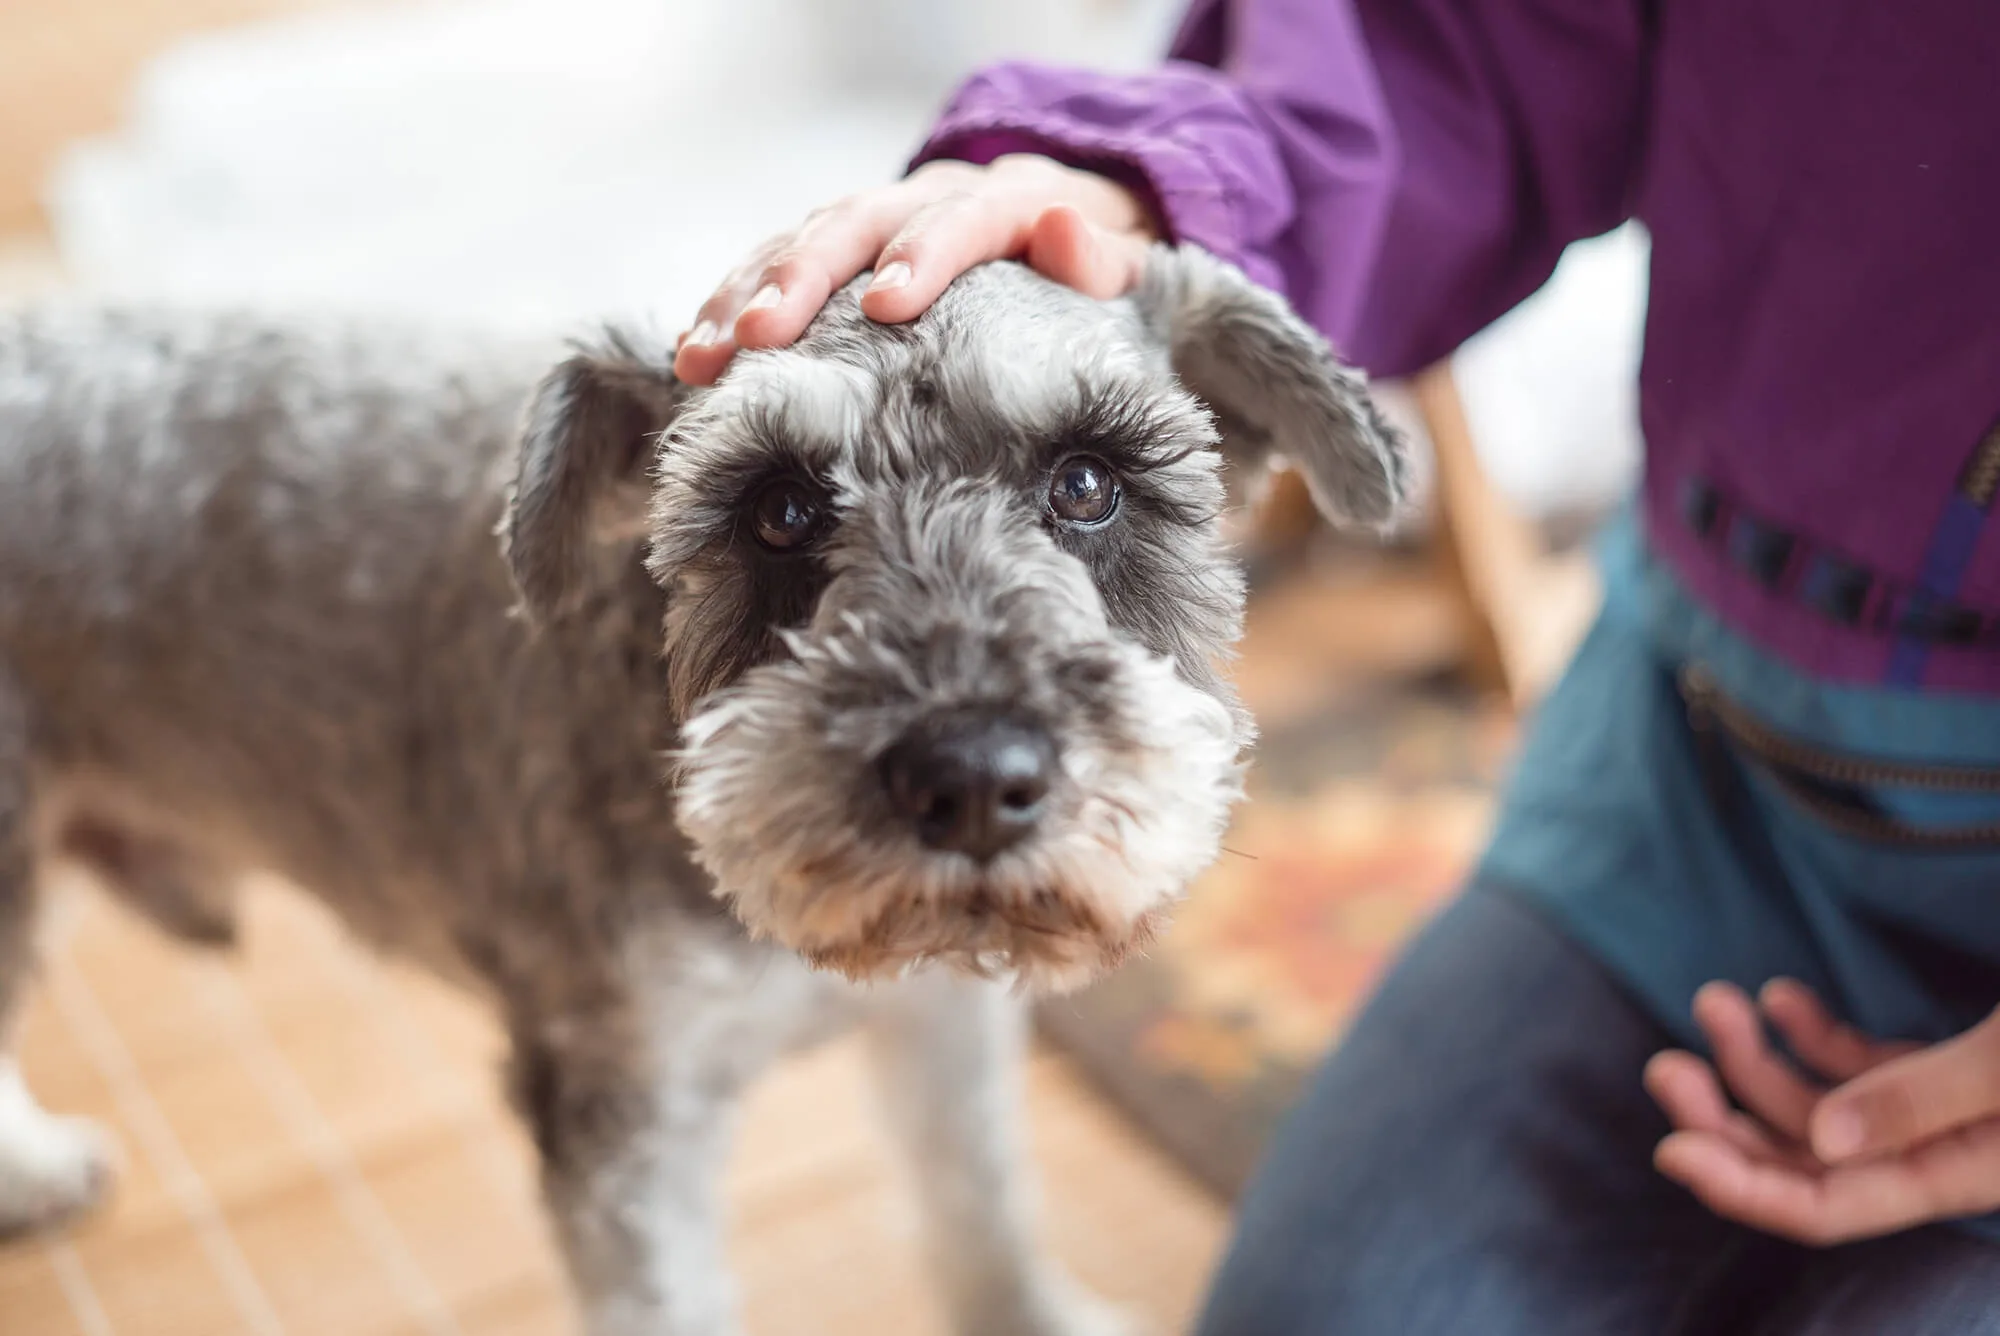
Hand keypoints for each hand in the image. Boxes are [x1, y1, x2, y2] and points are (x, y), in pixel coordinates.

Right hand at [673, 154, 1160, 384]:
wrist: (1068, 218)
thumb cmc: (1097, 259)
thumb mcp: (1128, 256)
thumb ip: (1103, 256)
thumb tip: (1062, 227)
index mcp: (1001, 201)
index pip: (960, 218)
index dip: (924, 257)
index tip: (890, 304)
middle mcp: (925, 198)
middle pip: (856, 224)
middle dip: (803, 280)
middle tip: (762, 338)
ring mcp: (877, 220)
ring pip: (800, 241)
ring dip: (745, 297)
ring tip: (706, 358)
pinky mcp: (842, 250)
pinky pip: (774, 265)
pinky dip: (730, 304)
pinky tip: (694, 350)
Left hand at [1646, 979, 1999, 1244]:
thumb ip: (1924, 1100)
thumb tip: (1826, 1139)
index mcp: (1960, 1175)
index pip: (1828, 1208)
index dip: (1744, 1189)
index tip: (1670, 1150)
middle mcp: (1940, 1155)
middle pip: (1805, 1163)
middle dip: (1725, 1123)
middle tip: (1665, 1069)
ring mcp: (1937, 1113)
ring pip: (1819, 1108)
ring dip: (1754, 1062)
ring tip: (1713, 1001)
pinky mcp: (1943, 1071)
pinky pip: (1857, 1069)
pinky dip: (1810, 1037)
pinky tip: (1779, 998)